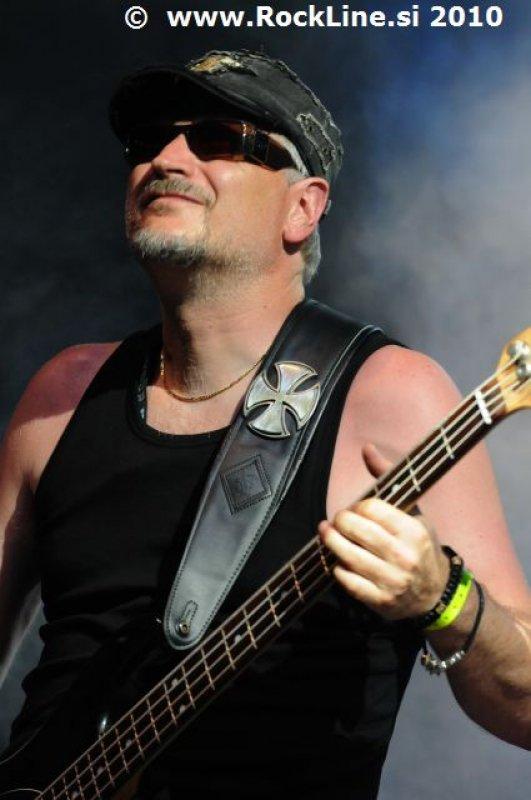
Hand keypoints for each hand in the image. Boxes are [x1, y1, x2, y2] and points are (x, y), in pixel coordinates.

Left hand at [318, 443, 449, 620]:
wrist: (436, 594)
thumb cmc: (419, 546)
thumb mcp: (412, 512)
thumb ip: (387, 479)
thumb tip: (366, 448)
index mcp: (413, 530)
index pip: (371, 509)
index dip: (357, 507)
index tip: (356, 510)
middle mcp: (404, 556)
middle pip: (355, 530)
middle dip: (340, 522)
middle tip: (337, 520)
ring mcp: (392, 581)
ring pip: (347, 556)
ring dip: (331, 542)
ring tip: (328, 534)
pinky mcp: (380, 601)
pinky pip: (347, 581)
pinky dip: (338, 569)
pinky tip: (340, 561)